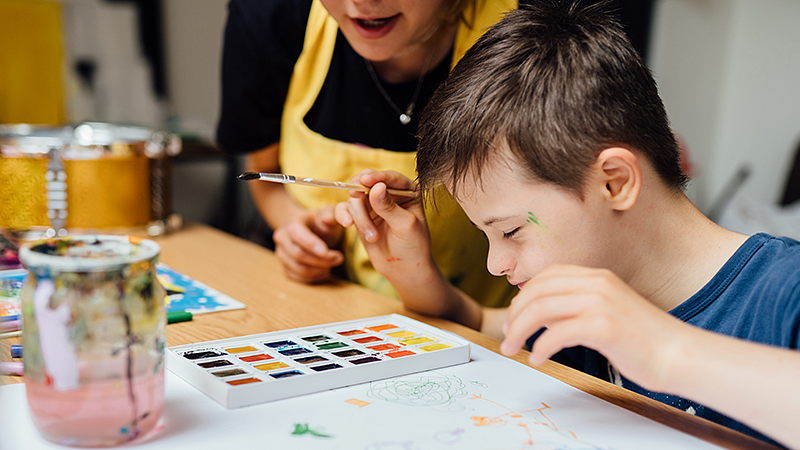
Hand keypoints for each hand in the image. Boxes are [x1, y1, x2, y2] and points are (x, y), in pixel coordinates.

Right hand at [272, 205, 343, 282]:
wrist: (311, 230)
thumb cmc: (322, 222)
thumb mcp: (332, 214)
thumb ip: (340, 213)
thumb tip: (346, 221)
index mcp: (292, 222)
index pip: (297, 234)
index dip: (311, 244)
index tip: (327, 251)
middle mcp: (282, 237)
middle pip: (298, 254)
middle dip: (321, 259)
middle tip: (339, 258)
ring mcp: (281, 253)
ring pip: (299, 268)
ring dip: (320, 269)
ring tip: (333, 263)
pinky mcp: (285, 267)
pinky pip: (299, 278)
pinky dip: (315, 277)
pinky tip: (325, 270)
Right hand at [334, 170, 432, 277]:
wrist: (403, 269)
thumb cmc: (413, 246)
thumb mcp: (405, 226)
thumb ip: (390, 207)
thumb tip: (376, 187)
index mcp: (407, 190)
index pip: (390, 178)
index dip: (377, 177)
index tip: (365, 180)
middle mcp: (389, 193)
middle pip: (367, 182)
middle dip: (360, 191)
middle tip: (355, 196)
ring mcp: (373, 204)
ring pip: (355, 198)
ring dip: (360, 217)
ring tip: (372, 237)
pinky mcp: (360, 216)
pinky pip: (345, 208)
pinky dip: (343, 215)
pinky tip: (347, 225)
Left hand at [500, 264, 686, 391]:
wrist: (680, 354)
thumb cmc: (644, 339)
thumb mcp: (608, 311)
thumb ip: (579, 307)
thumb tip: (545, 317)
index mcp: (597, 277)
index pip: (547, 276)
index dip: (524, 295)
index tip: (513, 316)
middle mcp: (596, 284)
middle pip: (537, 292)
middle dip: (515, 315)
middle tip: (506, 335)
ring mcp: (600, 303)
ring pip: (541, 310)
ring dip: (520, 331)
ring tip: (512, 348)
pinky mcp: (603, 326)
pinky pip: (557, 333)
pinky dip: (541, 347)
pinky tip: (538, 359)